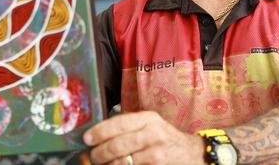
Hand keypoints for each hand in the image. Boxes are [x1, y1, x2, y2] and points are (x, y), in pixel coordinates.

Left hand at [83, 111, 205, 164]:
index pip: (118, 123)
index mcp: (147, 118)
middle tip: (93, 157)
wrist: (191, 153)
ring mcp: (156, 150)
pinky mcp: (158, 164)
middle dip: (100, 154)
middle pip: (117, 145)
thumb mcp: (149, 126)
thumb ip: (128, 128)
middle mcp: (153, 132)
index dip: (99, 132)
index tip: (87, 139)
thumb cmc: (164, 139)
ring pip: (123, 161)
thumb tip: (98, 135)